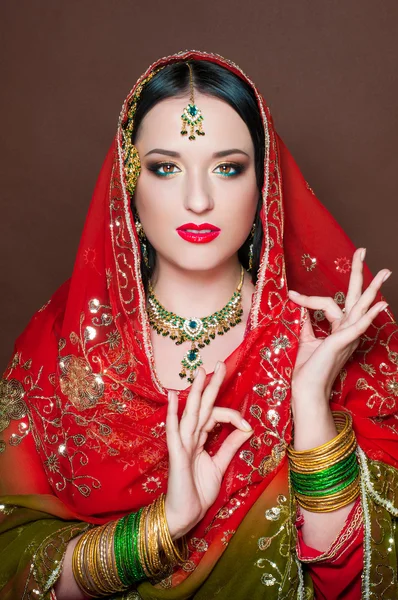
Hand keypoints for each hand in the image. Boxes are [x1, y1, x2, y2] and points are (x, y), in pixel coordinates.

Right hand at [165, 362, 252, 538]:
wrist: (186, 515)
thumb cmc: (198, 491)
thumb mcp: (220, 465)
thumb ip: (230, 446)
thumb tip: (246, 429)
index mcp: (200, 439)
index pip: (216, 416)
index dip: (233, 417)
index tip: (247, 426)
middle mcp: (190, 436)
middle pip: (202, 405)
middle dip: (211, 385)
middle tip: (219, 363)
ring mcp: (182, 443)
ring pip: (191, 412)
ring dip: (195, 391)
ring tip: (200, 371)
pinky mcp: (176, 453)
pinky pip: (175, 430)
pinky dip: (173, 413)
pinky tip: (174, 397)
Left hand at [288, 248, 389, 405]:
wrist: (306, 390)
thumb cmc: (307, 370)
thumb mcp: (305, 340)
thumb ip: (306, 323)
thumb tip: (300, 306)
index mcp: (339, 330)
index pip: (330, 304)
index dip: (308, 298)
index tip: (292, 295)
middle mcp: (347, 331)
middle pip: (356, 298)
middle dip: (360, 275)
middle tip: (362, 250)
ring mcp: (347, 337)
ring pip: (361, 307)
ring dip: (373, 289)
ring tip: (384, 271)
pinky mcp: (342, 343)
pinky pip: (358, 326)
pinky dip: (369, 315)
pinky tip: (380, 305)